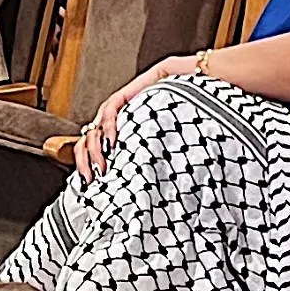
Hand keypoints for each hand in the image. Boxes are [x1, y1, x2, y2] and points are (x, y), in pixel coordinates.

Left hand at [78, 54, 197, 176]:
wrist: (205, 95)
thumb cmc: (193, 126)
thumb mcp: (166, 154)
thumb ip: (151, 168)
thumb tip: (147, 198)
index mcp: (126, 138)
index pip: (96, 150)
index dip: (88, 166)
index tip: (90, 185)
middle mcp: (121, 123)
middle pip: (88, 140)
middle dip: (84, 162)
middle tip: (90, 181)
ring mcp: (124, 108)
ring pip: (94, 127)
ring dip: (94, 149)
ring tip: (102, 168)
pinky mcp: (130, 92)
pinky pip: (110, 108)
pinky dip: (107, 126)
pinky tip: (111, 143)